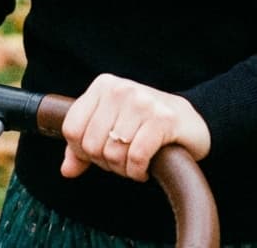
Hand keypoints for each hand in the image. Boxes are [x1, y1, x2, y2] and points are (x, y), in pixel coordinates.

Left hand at [60, 74, 210, 182]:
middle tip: (123, 159)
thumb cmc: (144, 125)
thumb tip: (67, 170)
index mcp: (103, 85)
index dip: (82, 151)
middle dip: (106, 162)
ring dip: (124, 169)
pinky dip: (138, 172)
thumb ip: (83, 147)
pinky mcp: (163, 119)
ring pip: (113, 154)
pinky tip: (146, 166)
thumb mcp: (110, 128)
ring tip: (136, 161)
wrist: (190, 121)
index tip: (101, 153)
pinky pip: (136, 158)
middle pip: (91, 145)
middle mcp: (121, 88)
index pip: (72, 129)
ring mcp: (143, 102)